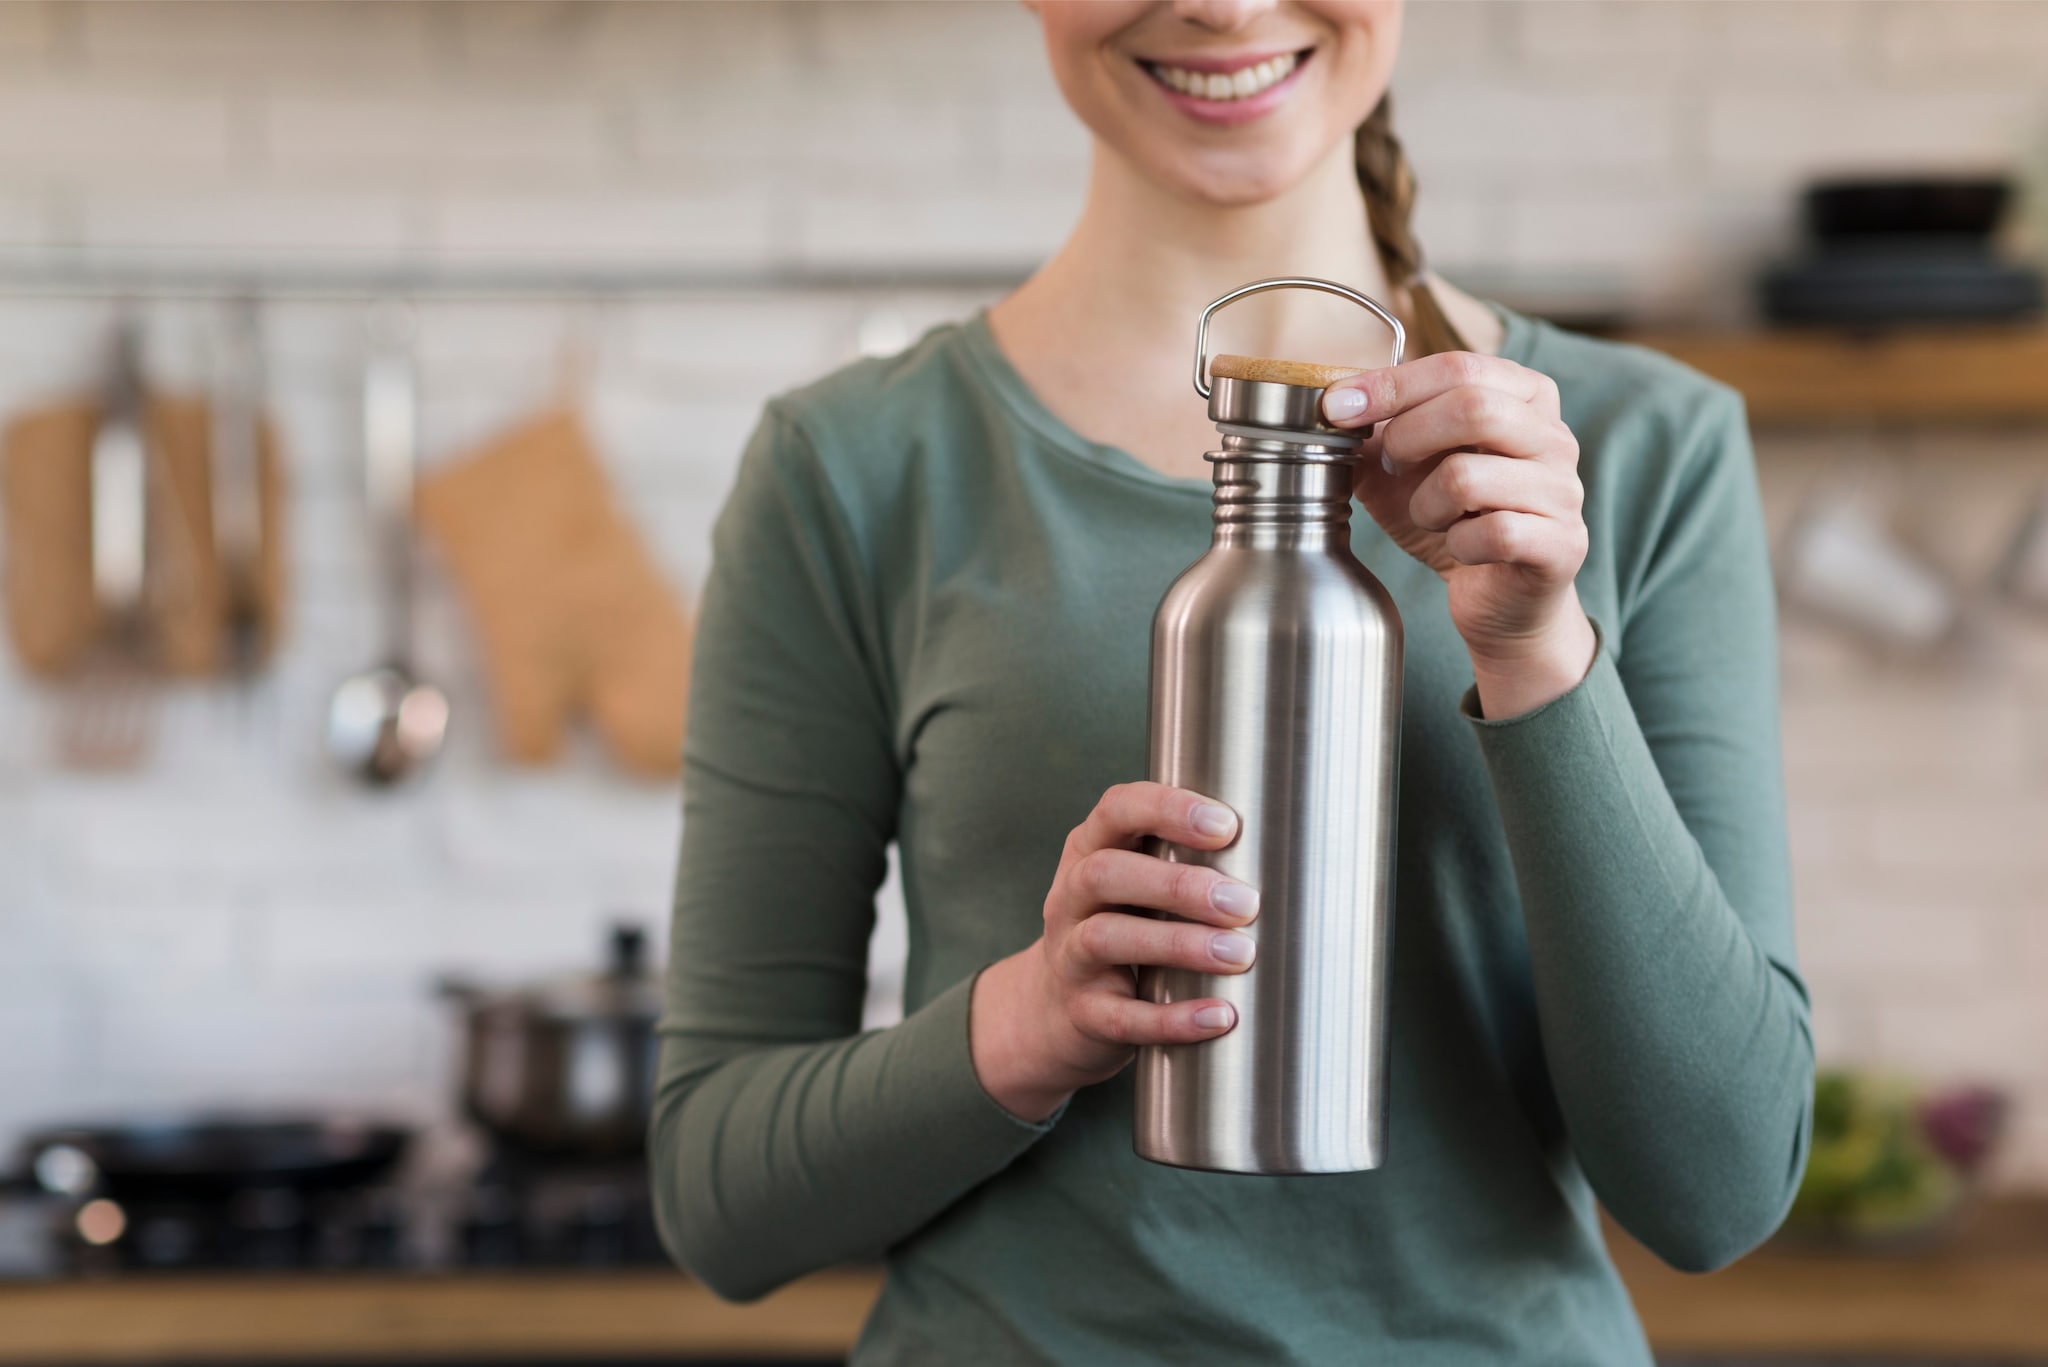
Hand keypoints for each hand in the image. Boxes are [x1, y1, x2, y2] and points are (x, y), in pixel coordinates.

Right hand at [970, 782, 1260, 1121]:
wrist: (1054, 1011)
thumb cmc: (1124, 928)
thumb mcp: (1137, 884)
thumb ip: (1188, 860)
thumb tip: (1295, 854)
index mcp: (1090, 849)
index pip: (1117, 810)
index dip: (1168, 811)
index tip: (1226, 826)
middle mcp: (1071, 896)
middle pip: (1107, 874)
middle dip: (1179, 885)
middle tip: (1245, 903)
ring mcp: (1069, 955)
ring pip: (1107, 939)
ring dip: (1178, 944)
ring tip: (1240, 955)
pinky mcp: (1083, 1012)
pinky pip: (1121, 1017)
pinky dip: (1172, 1018)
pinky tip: (1219, 1016)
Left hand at [1322, 353, 1596, 717]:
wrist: (1498, 596)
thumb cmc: (1454, 519)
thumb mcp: (1401, 469)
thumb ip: (1371, 433)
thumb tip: (1329, 408)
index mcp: (1525, 396)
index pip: (1458, 366)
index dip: (1390, 384)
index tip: (1336, 408)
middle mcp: (1555, 435)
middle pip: (1473, 407)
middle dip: (1408, 438)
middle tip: (1390, 468)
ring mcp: (1564, 490)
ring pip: (1469, 477)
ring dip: (1425, 504)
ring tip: (1429, 517)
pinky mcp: (1563, 544)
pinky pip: (1493, 533)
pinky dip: (1457, 544)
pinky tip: (1459, 548)